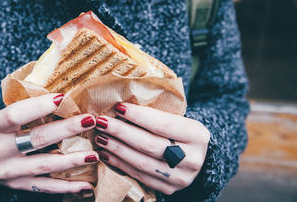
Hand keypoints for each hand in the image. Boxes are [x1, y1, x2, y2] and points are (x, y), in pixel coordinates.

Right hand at [0, 93, 97, 194]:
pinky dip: (68, 187)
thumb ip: (28, 107)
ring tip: (94, 154)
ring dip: (72, 160)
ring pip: (45, 165)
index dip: (39, 106)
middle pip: (37, 139)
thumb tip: (63, 94)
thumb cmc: (0, 132)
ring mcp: (9, 172)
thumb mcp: (4, 117)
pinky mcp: (18, 186)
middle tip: (89, 121)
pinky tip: (86, 185)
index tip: (63, 97)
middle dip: (66, 129)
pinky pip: (47, 187)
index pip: (15, 114)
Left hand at [94, 103, 209, 194]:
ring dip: (116, 148)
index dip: (138, 116)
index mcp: (197, 135)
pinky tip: (106, 153)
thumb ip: (155, 114)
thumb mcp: (177, 119)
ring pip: (141, 162)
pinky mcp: (168, 188)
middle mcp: (192, 159)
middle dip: (121, 132)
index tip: (118, 107)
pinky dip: (119, 163)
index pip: (162, 124)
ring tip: (100, 137)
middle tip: (101, 121)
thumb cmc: (180, 131)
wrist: (197, 158)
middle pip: (149, 144)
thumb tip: (120, 107)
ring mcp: (180, 177)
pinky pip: (138, 176)